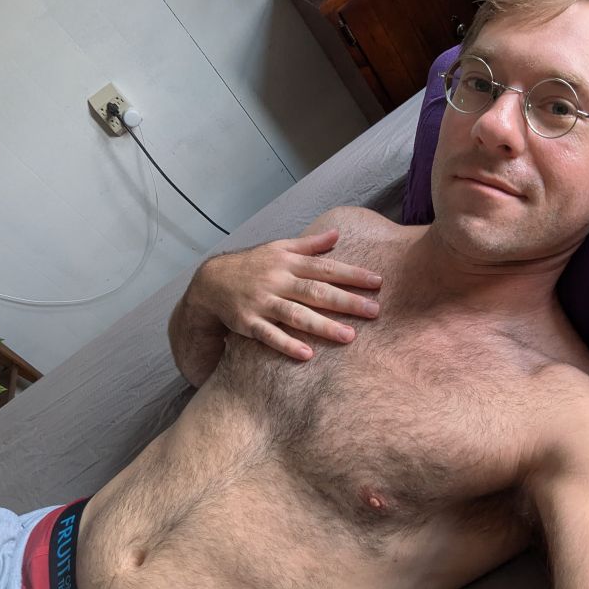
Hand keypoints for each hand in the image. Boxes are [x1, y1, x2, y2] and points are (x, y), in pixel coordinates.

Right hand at [199, 229, 381, 359]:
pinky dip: (287, 344)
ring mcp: (262, 302)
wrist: (211, 282)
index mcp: (288, 263)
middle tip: (374, 311)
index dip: (352, 275)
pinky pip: (269, 335)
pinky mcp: (248, 323)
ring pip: (296, 314)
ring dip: (323, 325)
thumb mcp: (278, 248)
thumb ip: (309, 245)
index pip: (325, 268)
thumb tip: (337, 233)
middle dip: (346, 301)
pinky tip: (307, 354)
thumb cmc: (252, 265)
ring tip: (349, 336)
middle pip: (316, 291)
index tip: (377, 282)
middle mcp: (277, 281)